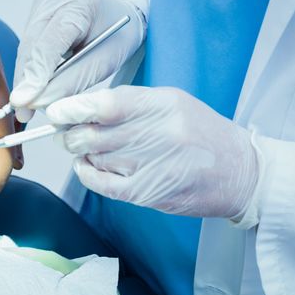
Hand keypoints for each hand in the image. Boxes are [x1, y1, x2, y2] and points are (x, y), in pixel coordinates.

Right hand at [10, 0, 144, 121]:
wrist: (120, 11)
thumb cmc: (119, 34)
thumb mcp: (104, 61)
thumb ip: (72, 81)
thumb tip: (39, 102)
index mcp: (79, 2)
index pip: (49, 43)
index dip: (35, 74)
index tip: (24, 101)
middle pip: (32, 46)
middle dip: (27, 82)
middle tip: (24, 111)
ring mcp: (42, 0)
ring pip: (26, 46)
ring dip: (26, 77)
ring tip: (27, 105)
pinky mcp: (36, 9)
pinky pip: (28, 43)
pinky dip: (31, 66)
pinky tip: (33, 86)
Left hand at [46, 85, 258, 217]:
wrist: (238, 171)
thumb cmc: (201, 133)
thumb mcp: (171, 102)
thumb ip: (129, 102)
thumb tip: (83, 106)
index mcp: (160, 105)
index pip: (104, 104)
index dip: (73, 108)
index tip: (56, 111)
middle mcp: (154, 134)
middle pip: (90, 134)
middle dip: (68, 133)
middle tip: (65, 131)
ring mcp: (149, 166)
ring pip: (92, 157)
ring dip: (79, 152)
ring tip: (84, 147)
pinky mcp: (146, 192)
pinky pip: (100, 183)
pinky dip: (86, 173)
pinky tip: (85, 166)